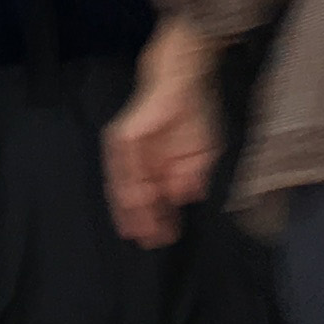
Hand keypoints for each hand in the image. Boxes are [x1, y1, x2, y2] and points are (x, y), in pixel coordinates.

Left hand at [103, 25, 222, 247]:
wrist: (183, 80)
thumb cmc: (194, 113)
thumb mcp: (202, 152)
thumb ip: (192, 175)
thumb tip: (185, 198)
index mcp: (160, 165)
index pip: (158, 198)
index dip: (162, 218)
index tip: (166, 238)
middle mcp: (142, 159)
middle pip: (138, 196)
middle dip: (144, 220)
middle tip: (149, 243)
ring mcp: (131, 149)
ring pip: (126, 185)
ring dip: (131, 209)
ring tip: (137, 231)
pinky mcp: (123, 136)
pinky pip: (121, 165)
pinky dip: (125, 185)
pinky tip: (132, 202)